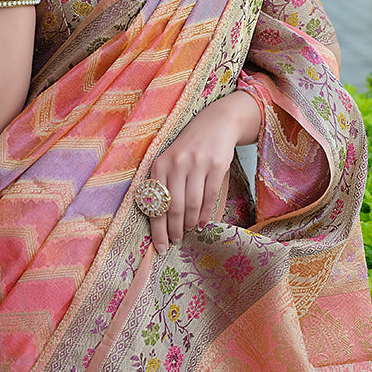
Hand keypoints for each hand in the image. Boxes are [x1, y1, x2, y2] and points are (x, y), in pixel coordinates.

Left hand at [148, 90, 261, 252]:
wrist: (215, 124)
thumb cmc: (189, 148)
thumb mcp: (171, 161)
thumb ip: (165, 186)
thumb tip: (161, 224)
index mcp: (160, 164)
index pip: (155, 203)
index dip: (157, 229)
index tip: (159, 247)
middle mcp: (176, 163)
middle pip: (174, 207)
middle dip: (174, 229)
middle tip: (176, 240)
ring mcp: (197, 164)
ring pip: (192, 204)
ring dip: (190, 223)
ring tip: (189, 230)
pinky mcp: (216, 165)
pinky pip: (210, 197)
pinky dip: (206, 214)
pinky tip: (203, 223)